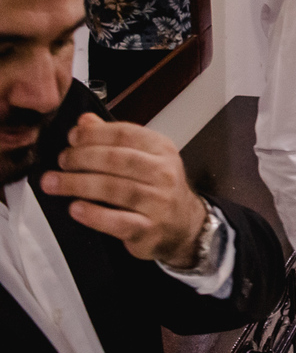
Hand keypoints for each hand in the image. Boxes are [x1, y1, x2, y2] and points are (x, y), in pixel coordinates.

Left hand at [40, 113, 207, 267]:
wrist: (184, 224)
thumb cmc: (158, 188)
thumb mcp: (145, 157)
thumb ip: (115, 139)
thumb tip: (85, 122)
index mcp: (162, 149)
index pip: (125, 134)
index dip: (94, 134)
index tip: (72, 138)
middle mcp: (164, 173)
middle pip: (117, 160)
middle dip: (82, 158)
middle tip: (61, 162)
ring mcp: (159, 202)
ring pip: (115, 189)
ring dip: (78, 184)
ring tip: (54, 183)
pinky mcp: (149, 229)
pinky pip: (119, 221)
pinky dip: (94, 214)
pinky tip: (75, 208)